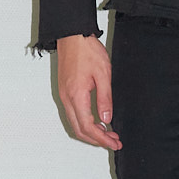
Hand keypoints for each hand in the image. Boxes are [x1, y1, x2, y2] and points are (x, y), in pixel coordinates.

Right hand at [56, 34, 122, 150]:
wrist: (72, 35)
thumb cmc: (87, 50)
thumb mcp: (103, 74)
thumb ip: (105, 99)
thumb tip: (107, 119)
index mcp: (76, 95)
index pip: (88, 127)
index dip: (102, 139)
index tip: (114, 142)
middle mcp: (67, 98)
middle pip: (79, 130)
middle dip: (97, 140)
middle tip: (114, 141)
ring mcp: (64, 95)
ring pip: (76, 123)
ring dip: (91, 132)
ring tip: (109, 132)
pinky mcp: (65, 91)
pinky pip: (73, 114)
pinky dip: (85, 122)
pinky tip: (98, 121)